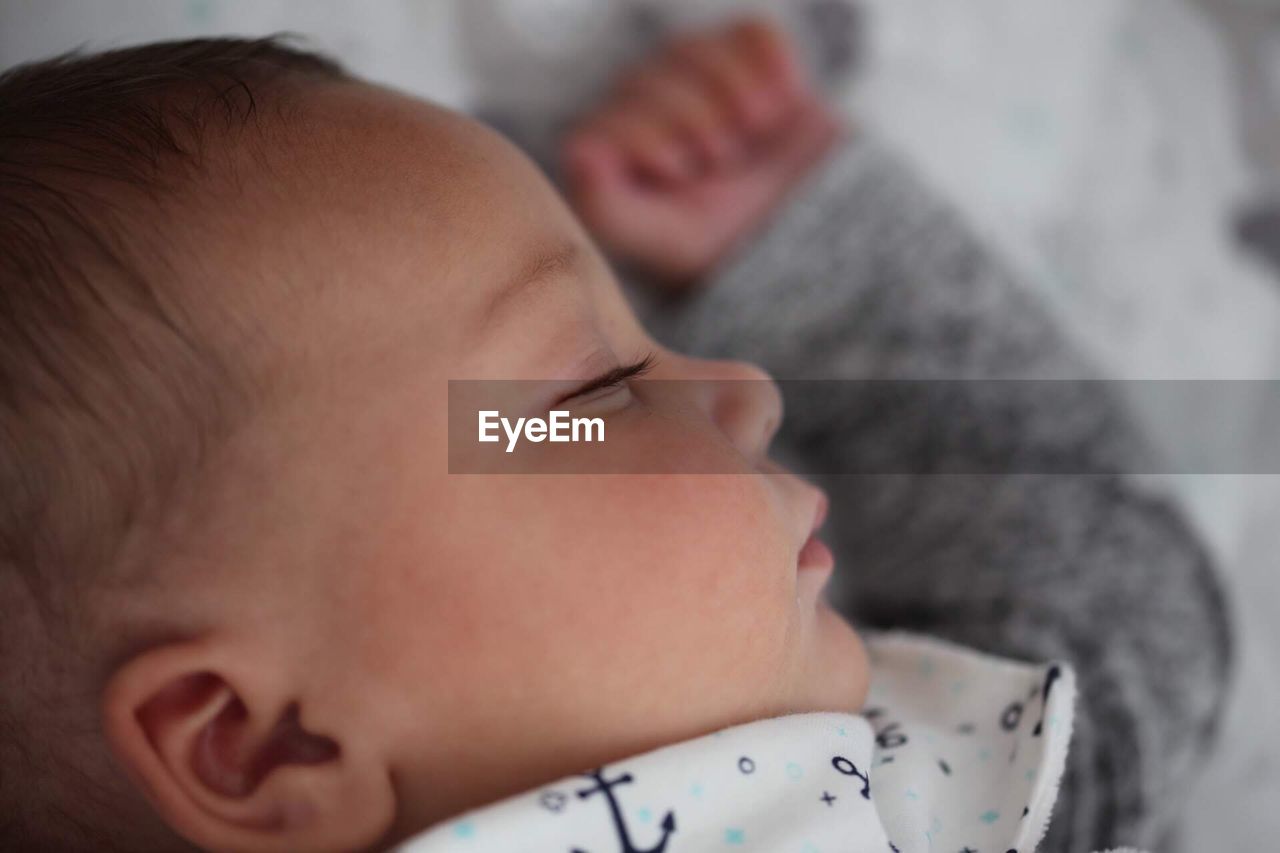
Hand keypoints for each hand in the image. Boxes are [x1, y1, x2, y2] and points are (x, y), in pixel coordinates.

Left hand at [561, 18, 843, 288]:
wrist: (784, 229)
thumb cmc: (707, 238)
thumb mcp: (657, 236)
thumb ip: (605, 204)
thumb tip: (577, 154)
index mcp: (610, 138)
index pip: (617, 115)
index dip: (654, 137)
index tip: (681, 172)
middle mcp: (643, 96)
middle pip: (659, 79)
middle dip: (698, 121)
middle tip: (723, 158)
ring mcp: (692, 69)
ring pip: (703, 52)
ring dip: (736, 93)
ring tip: (754, 130)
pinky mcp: (743, 52)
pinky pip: (755, 35)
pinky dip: (774, 65)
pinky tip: (782, 101)